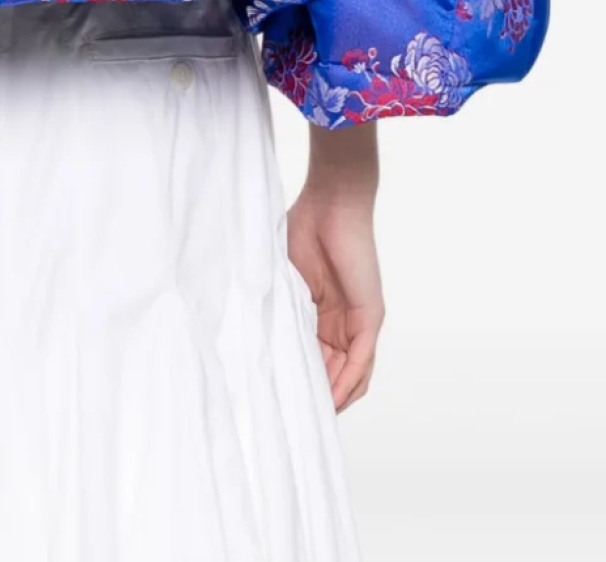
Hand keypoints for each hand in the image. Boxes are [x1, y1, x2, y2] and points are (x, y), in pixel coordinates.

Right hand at [287, 180, 383, 411]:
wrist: (331, 201)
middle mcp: (344, 323)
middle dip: (315, 397)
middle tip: (291, 418)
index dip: (300, 380)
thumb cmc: (303, 227)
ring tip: (309, 418)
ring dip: (332, 397)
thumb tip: (249, 331)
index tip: (279, 399)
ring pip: (351, 375)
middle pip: (333, 373)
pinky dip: (347, 383)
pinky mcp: (370, 316)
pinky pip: (362, 361)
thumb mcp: (283, 276)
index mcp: (322, 314)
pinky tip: (332, 400)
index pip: (315, 358)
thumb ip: (275, 303)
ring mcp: (359, 322)